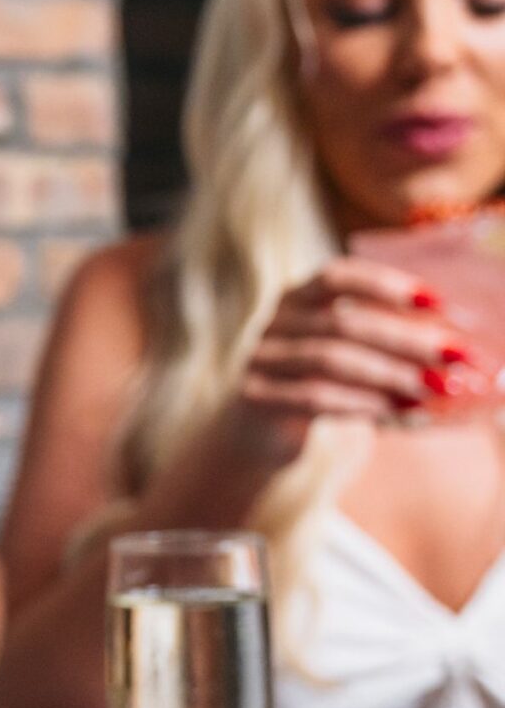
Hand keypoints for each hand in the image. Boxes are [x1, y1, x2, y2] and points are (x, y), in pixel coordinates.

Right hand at [216, 259, 461, 466]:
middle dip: (403, 339)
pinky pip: (315, 398)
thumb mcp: (341, 351)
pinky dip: (363, 405)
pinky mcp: (258, 398)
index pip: (337, 276)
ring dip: (388, 374)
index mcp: (297, 297)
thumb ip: (381, 339)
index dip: (385, 284)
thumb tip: (452, 347)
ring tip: (429, 389)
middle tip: (451, 356)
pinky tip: (399, 413)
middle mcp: (275, 322)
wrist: (254, 432)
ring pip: (330, 361)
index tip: (435, 301)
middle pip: (342, 323)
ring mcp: (262, 360)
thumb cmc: (313, 383)